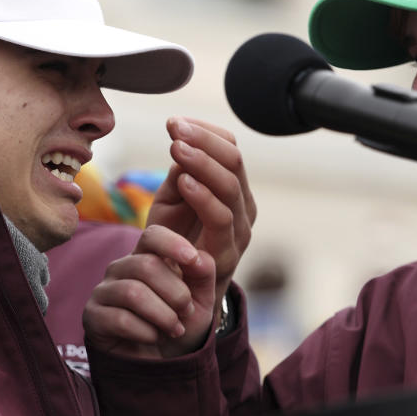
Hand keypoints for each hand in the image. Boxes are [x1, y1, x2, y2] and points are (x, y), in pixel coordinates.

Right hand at [84, 225, 215, 359]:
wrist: (162, 362)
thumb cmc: (180, 324)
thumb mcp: (201, 299)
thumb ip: (203, 273)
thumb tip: (196, 258)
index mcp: (147, 256)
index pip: (152, 235)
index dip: (172, 244)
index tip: (192, 260)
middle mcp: (121, 268)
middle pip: (146, 265)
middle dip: (175, 293)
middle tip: (186, 312)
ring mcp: (104, 291)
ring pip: (133, 292)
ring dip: (163, 315)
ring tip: (174, 329)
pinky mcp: (92, 316)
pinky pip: (120, 319)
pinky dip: (146, 332)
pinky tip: (153, 338)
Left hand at [148, 118, 256, 306]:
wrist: (174, 294)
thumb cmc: (174, 241)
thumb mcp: (173, 200)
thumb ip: (180, 172)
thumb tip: (180, 138)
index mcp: (233, 187)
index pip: (229, 148)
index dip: (204, 131)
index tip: (175, 121)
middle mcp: (243, 205)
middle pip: (234, 161)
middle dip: (203, 140)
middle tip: (175, 128)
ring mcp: (239, 230)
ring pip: (231, 186)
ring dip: (202, 163)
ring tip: (176, 148)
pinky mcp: (227, 252)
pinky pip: (221, 219)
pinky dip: (203, 196)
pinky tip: (184, 181)